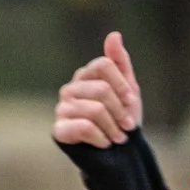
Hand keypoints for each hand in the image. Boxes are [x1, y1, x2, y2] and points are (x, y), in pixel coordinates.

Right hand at [53, 32, 144, 147]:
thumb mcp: (128, 89)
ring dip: (114, 127)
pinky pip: (84, 127)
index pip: (103, 65)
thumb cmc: (122, 119)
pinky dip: (101, 138)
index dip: (121, 84)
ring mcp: (62, 109)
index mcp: (85, 75)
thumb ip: (120, 62)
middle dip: (121, 111)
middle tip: (128, 126)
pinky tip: (104, 143)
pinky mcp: (59, 130)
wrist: (118, 154)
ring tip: (118, 138)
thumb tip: (114, 34)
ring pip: (95, 110)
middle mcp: (70, 89)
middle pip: (101, 89)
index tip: (131, 101)